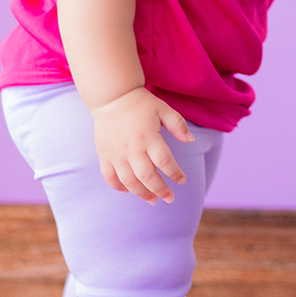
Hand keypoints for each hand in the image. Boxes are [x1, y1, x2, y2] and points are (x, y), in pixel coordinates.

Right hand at [91, 87, 192, 202]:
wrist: (112, 96)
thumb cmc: (141, 103)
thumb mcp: (163, 109)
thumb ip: (178, 124)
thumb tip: (191, 140)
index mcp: (149, 137)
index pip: (165, 162)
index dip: (175, 174)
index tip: (182, 180)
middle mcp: (132, 148)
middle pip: (147, 176)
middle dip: (160, 190)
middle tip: (170, 198)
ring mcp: (116, 153)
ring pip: (129, 181)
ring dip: (142, 193)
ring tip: (152, 200)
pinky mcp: (104, 154)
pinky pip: (109, 176)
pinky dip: (118, 187)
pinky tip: (128, 191)